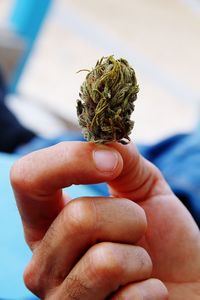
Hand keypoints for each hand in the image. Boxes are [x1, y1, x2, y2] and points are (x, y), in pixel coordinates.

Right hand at [10, 142, 199, 298]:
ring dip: (138, 255)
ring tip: (140, 262)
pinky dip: (150, 289)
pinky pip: (129, 298)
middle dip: (127, 217)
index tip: (112, 161)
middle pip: (78, 217)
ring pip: (104, 260)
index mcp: (47, 222)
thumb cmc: (161, 234)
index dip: (69, 160)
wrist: (185, 279)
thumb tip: (103, 140)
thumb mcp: (143, 186)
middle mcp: (42, 263)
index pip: (27, 178)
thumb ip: (123, 159)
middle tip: (138, 230)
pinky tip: (144, 292)